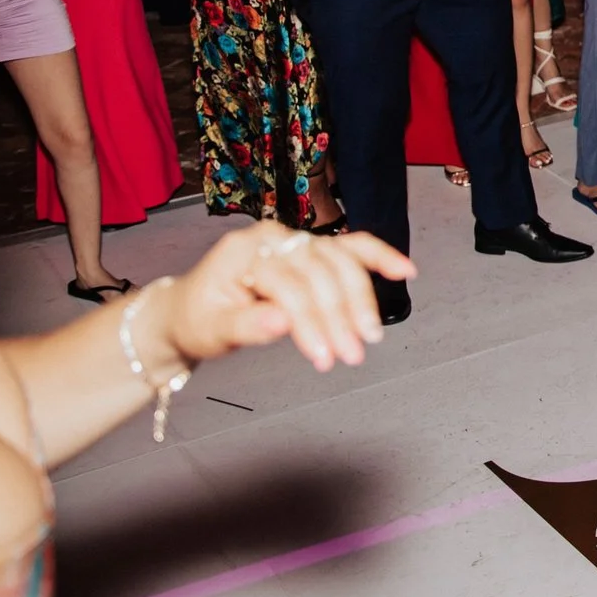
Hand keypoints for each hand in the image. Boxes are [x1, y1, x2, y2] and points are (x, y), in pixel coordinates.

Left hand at [160, 221, 415, 373]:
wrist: (190, 309)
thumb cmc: (199, 320)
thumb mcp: (211, 330)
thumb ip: (246, 325)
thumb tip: (281, 322)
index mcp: (246, 250)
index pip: (289, 285)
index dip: (310, 322)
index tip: (323, 358)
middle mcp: (275, 237)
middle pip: (320, 273)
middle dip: (341, 316)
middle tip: (353, 355)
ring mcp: (296, 240)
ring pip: (341, 262)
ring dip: (362, 299)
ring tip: (370, 336)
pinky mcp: (313, 250)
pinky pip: (351, 249)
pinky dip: (379, 258)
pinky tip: (405, 271)